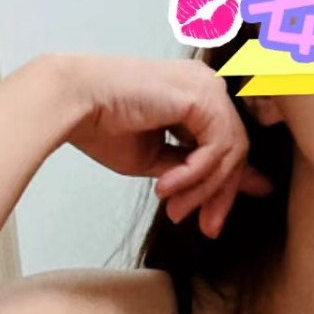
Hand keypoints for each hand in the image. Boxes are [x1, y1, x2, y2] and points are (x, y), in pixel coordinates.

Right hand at [60, 55, 271, 237]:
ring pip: (231, 153)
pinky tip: (165, 187)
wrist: (71, 104)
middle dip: (221, 195)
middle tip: (206, 228)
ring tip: (175, 210)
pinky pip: (216, 148)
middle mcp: (208, 86)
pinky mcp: (203, 95)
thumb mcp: (158, 159)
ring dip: (203, 190)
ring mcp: (208, 87)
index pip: (227, 145)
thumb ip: (196, 170)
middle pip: (236, 150)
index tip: (214, 220)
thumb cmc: (103, 127)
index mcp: (198, 95)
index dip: (225, 187)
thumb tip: (241, 188)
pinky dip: (194, 175)